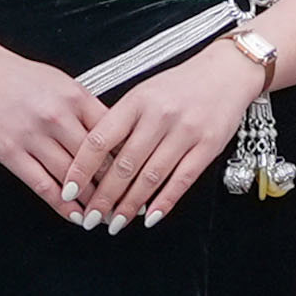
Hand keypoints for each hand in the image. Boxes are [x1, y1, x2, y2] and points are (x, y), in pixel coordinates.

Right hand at [0, 48, 112, 220]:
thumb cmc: (23, 77)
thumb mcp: (63, 83)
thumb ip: (88, 108)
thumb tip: (117, 136)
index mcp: (75, 97)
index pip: (112, 134)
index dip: (128, 159)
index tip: (139, 177)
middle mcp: (56, 116)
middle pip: (95, 160)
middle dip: (114, 187)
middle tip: (128, 205)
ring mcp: (33, 136)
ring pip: (71, 178)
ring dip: (91, 201)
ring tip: (104, 215)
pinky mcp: (11, 153)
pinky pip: (42, 186)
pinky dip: (62, 206)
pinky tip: (75, 215)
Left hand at [68, 43, 263, 230]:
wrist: (226, 72)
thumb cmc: (179, 86)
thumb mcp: (143, 94)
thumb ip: (120, 122)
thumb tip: (93, 160)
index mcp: (137, 101)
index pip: (100, 139)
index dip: (82, 168)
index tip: (69, 190)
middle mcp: (159, 116)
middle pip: (124, 164)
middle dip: (104, 196)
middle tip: (90, 217)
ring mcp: (185, 131)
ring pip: (151, 176)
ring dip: (130, 205)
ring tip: (115, 222)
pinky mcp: (208, 146)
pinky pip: (182, 180)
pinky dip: (164, 202)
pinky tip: (150, 217)